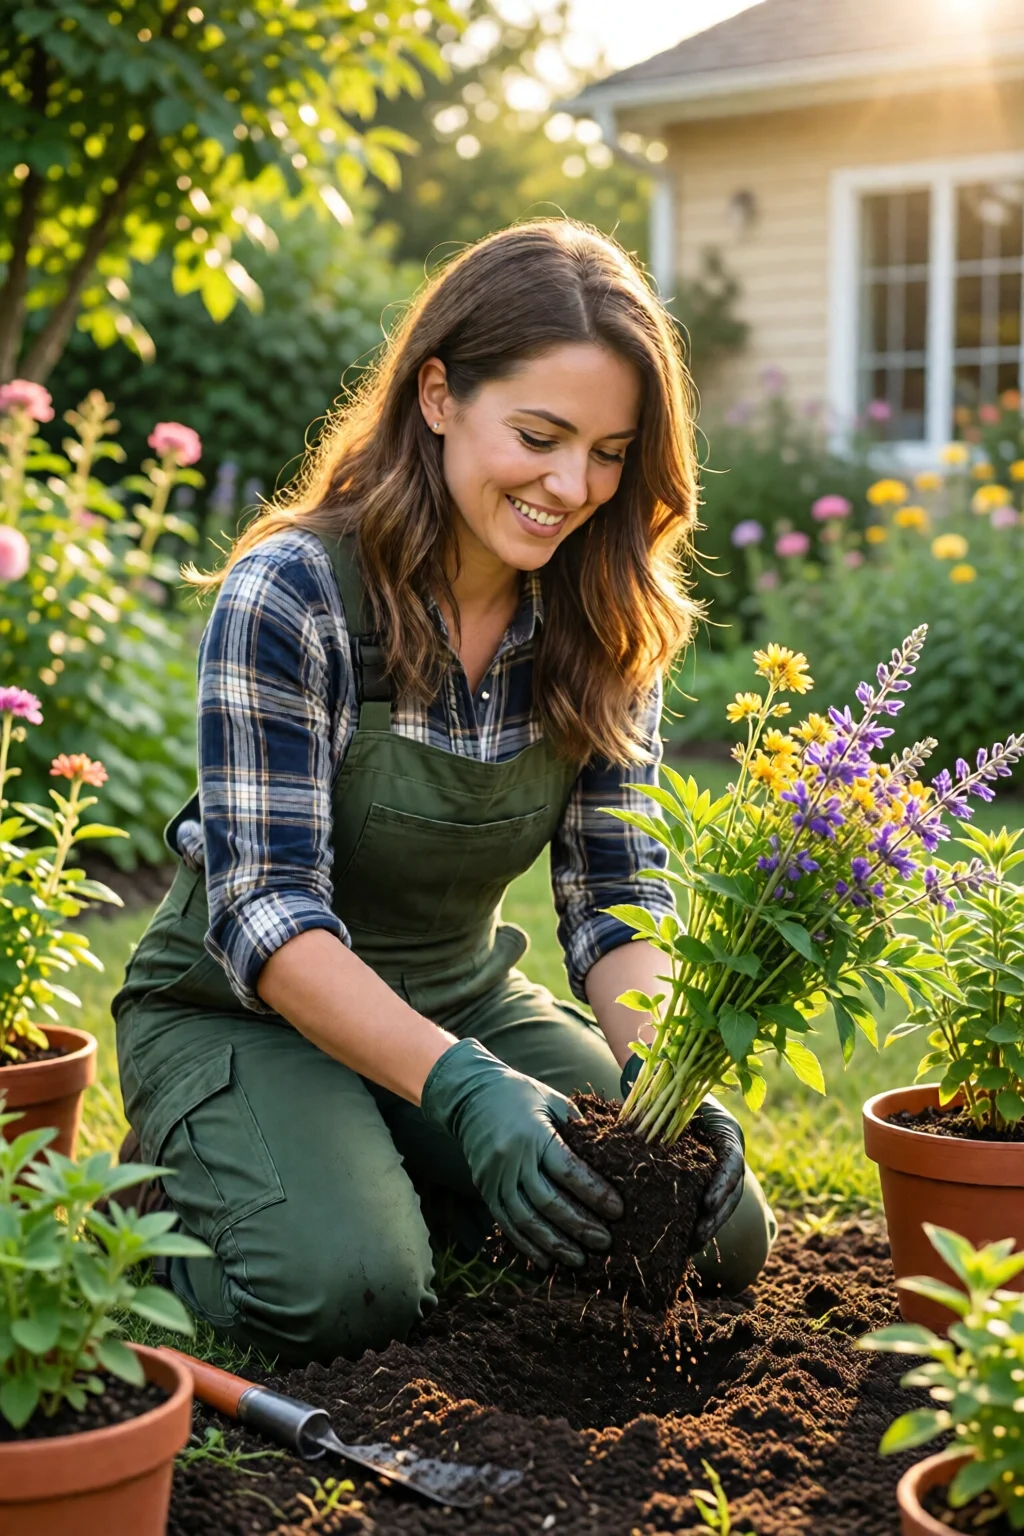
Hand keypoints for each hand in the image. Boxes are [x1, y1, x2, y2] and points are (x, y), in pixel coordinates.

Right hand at [421, 1039, 623, 1269]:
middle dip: (579, 1226)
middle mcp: (512, 1159)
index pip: (568, 1170)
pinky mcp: (485, 1190)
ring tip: (580, 1260)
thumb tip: (610, 1151)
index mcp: (534, 1134)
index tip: (618, 1211)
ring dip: (555, 1244)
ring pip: (527, 1219)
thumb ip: (578, 1126)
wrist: (470, 1095)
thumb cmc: (520, 1095)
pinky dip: (527, 1245)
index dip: (595, 1193)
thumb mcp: (551, 1100)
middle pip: (549, 1201)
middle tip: (605, 1242)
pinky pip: (507, 1224)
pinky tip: (547, 1262)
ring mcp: (495, 1177)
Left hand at [620, 1056, 744, 1250]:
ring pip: (723, 1203)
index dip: (722, 1185)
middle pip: (732, 1190)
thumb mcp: (677, 1095)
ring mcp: (721, 1169)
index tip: (707, 1203)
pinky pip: (709, 1204)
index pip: (732, 1162)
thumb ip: (668, 1107)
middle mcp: (728, 1153)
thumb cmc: (675, 1090)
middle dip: (717, 1216)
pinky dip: (699, 1222)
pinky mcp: (708, 1180)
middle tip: (699, 1235)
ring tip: (692, 1245)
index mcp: (726, 1131)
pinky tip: (685, 1242)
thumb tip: (637, 1112)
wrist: (677, 1090)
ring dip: (709, 1225)